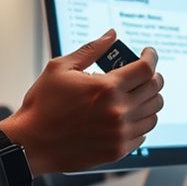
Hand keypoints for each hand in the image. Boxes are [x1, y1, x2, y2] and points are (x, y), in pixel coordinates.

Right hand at [0, 29, 163, 175]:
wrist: (31, 144)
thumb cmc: (42, 106)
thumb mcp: (61, 69)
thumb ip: (91, 50)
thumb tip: (111, 36)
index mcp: (107, 88)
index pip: (146, 69)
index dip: (151, 57)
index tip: (148, 53)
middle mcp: (119, 111)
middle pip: (155, 89)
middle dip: (153, 77)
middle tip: (143, 74)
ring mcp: (120, 133)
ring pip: (153, 113)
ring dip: (148, 100)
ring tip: (135, 95)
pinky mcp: (118, 150)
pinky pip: (143, 133)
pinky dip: (139, 122)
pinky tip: (127, 115)